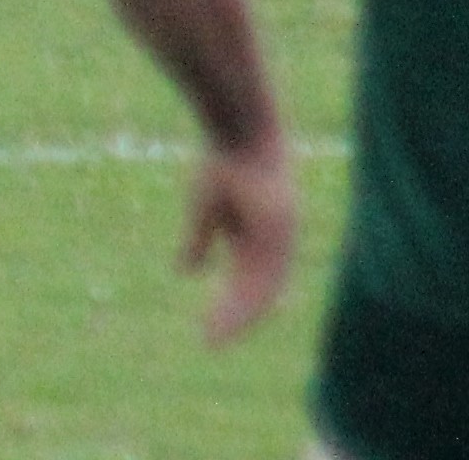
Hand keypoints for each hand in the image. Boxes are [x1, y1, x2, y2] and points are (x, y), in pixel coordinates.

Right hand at [180, 128, 296, 344]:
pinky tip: (226, 313)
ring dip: (237, 318)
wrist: (238, 128)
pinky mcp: (278, 232)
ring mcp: (282, 238)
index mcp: (262, 234)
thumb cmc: (222, 159)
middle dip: (234, 317)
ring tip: (212, 337)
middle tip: (210, 340)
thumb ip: (199, 241)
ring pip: (263, 292)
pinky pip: (264, 276)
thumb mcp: (203, 208)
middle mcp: (278, 242)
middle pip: (259, 291)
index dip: (235, 304)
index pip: (253, 279)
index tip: (210, 326)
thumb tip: (185, 272)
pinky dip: (244, 299)